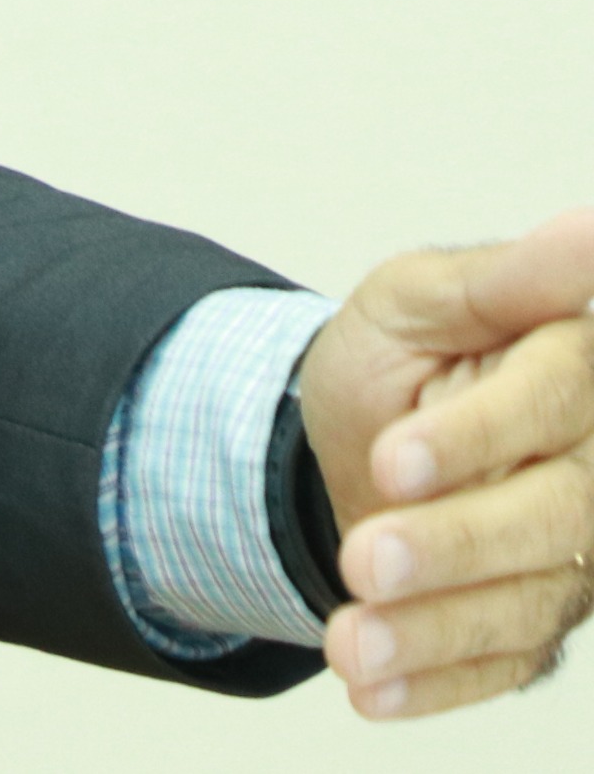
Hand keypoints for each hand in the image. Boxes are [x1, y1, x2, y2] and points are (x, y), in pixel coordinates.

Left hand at [296, 207, 593, 720]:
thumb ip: (506, 279)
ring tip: (347, 642)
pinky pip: (501, 666)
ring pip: (527, 605)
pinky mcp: (535, 623)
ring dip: (436, 633)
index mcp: (576, 374)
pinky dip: (435, 684)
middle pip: (552, 520)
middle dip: (456, 547)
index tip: (395, 460)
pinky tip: (370, 689)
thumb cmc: (403, 356)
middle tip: (363, 561)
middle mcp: (592, 472)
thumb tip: (589, 227)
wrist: (361, 439)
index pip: (551, 407)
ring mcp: (573, 560)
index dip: (478, 438)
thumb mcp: (420, 299)